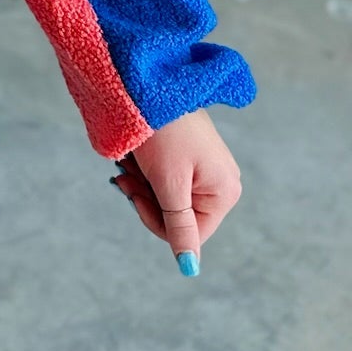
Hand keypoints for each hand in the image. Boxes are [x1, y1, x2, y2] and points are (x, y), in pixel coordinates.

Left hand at [109, 107, 241, 275]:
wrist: (153, 81)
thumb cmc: (164, 132)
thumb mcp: (169, 183)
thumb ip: (179, 226)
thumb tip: (190, 269)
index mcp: (225, 193)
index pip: (188, 234)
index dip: (155, 220)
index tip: (133, 193)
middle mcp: (222, 183)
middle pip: (176, 216)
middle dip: (147, 197)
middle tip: (127, 174)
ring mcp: (206, 169)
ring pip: (166, 196)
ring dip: (143, 183)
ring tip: (131, 159)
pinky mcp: (190, 156)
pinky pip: (165, 177)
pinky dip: (146, 169)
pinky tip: (136, 154)